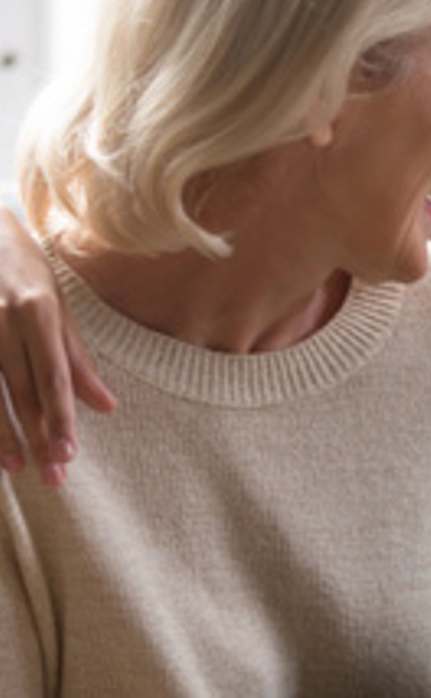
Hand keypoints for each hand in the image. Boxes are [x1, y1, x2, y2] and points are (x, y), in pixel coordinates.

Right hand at [0, 209, 115, 485]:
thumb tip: (107, 405)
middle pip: (21, 388)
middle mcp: (1, 317)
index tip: (68, 453)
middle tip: (53, 477)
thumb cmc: (21, 266)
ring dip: (0, 433)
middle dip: (36, 434)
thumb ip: (77, 355)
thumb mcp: (55, 301)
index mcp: (38, 308)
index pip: (53, 373)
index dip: (60, 415)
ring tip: (16, 468)